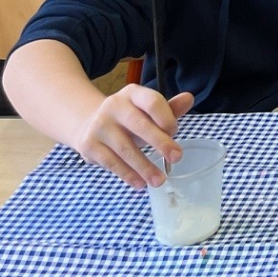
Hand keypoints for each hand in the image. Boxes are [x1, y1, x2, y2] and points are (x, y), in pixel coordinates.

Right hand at [73, 86, 194, 189]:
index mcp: (133, 93)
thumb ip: (169, 109)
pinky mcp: (89, 145)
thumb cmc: (129, 119)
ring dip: (144, 166)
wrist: (88, 124)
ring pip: (125, 148)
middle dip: (160, 142)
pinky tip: (140, 183)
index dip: (166, 117)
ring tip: (159, 180)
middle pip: (139, 124)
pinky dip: (127, 174)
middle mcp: (114, 106)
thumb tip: (189, 98)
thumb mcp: (147, 111)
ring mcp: (99, 125)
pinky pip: (111, 162)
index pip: (152, 101)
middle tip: (177, 158)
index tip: (175, 132)